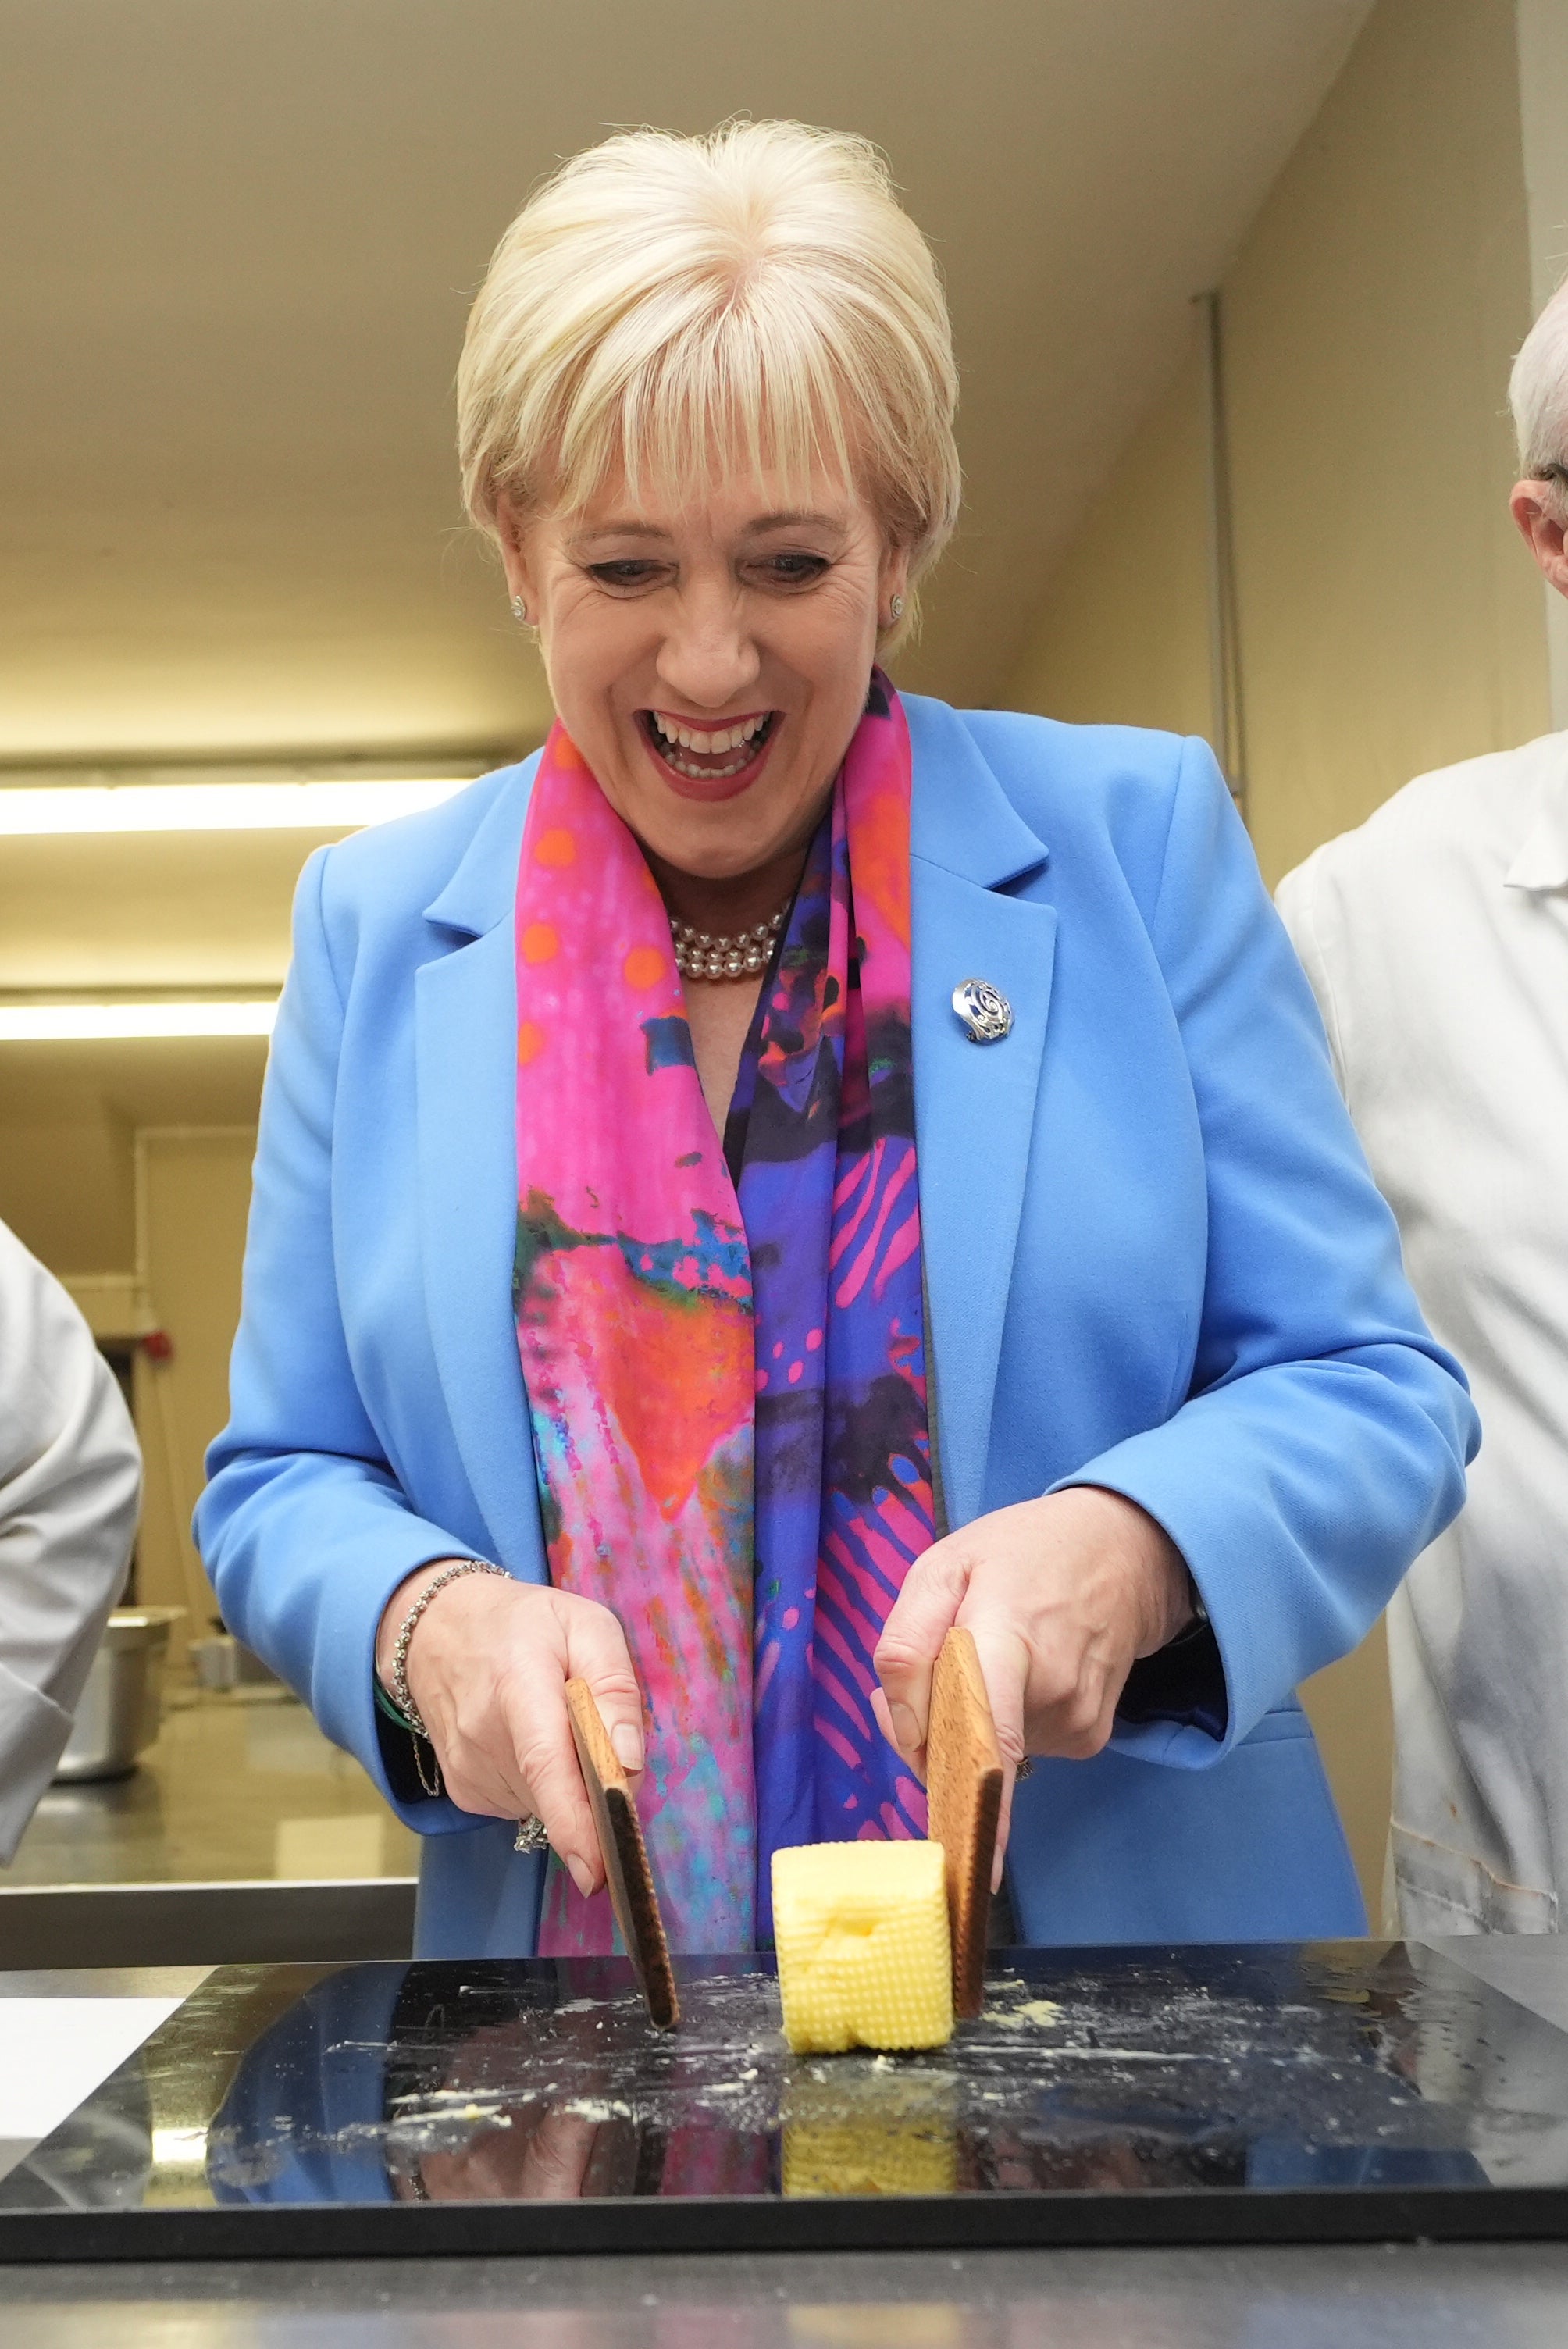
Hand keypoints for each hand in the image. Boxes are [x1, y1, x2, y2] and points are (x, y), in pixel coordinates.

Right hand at [376, 1565, 643, 1899]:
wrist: (438, 1632)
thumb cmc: (524, 1626)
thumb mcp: (586, 1626)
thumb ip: (615, 1689)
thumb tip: (630, 1764)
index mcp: (518, 1686)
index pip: (546, 1765)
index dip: (574, 1823)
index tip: (597, 1870)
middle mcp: (483, 1737)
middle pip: (561, 1794)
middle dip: (597, 1784)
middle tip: (598, 1731)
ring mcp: (468, 1772)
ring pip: (547, 1806)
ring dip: (570, 1781)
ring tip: (554, 1724)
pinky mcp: (465, 1794)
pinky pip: (526, 1807)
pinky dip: (544, 1787)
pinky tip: (530, 1743)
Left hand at [870, 1489, 1193, 1879]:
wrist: (1123, 1552)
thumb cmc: (1022, 1554)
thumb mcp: (942, 1566)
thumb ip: (906, 1646)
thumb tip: (906, 1733)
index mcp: (1007, 1636)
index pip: (990, 1733)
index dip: (978, 1801)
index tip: (971, 1864)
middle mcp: (1050, 1692)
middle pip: (959, 1746)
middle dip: (928, 1724)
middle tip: (939, 1660)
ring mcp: (1076, 1722)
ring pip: (987, 1752)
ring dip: (968, 1719)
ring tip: (994, 1652)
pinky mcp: (1087, 1739)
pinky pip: (1018, 1752)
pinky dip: (1002, 1726)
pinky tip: (1024, 1674)